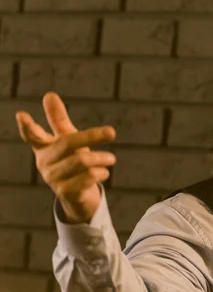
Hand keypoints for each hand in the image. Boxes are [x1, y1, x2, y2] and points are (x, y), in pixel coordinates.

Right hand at [15, 92, 116, 223]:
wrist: (78, 197)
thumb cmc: (72, 162)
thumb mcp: (67, 139)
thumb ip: (58, 120)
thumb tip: (49, 94)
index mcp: (43, 148)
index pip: (32, 135)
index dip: (27, 126)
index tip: (21, 115)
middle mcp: (44, 163)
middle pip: (68, 143)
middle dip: (92, 136)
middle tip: (112, 131)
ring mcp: (53, 178)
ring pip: (81, 161)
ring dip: (102, 158)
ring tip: (111, 159)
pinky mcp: (65, 192)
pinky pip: (88, 177)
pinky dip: (101, 173)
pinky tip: (104, 173)